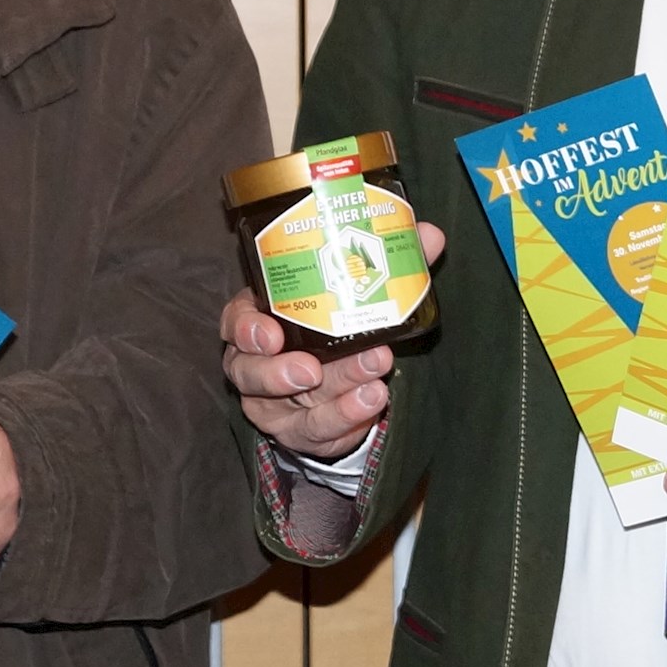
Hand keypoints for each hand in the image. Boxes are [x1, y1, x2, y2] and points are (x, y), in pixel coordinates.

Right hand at [223, 219, 447, 458]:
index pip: (236, 321)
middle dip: (281, 371)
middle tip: (313, 368)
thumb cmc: (336, 327)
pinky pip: (317, 428)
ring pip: (289, 403)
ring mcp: (272, 402)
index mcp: (261, 319)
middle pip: (252, 370)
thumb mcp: (353, 295)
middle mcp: (256, 364)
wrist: (342, 385)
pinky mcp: (297, 431)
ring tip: (371, 381)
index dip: (246, 328)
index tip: (269, 333)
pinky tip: (373, 399)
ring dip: (332, 391)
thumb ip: (386, 264)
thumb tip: (429, 235)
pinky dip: (346, 415)